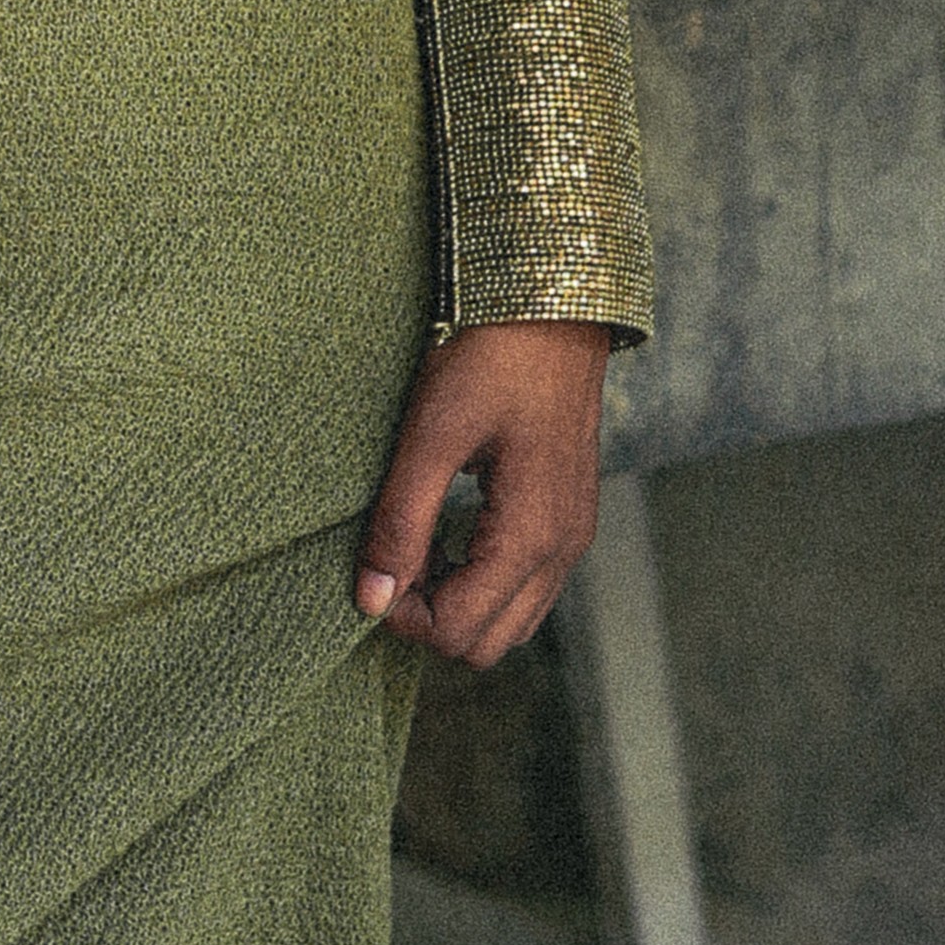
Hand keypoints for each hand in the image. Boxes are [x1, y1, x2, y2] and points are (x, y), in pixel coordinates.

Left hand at [354, 320, 612, 669]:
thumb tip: (370, 600)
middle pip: (489, 643)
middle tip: (393, 558)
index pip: (459, 632)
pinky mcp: (571, 515)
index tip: (373, 568)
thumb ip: (401, 522)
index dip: (403, 616)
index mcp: (531, 536)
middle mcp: (564, 549)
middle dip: (432, 617)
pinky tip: (451, 531)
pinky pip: (529, 585)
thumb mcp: (430, 435)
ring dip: (460, 602)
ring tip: (419, 544)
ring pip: (513, 621)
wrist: (552, 301)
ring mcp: (574, 534)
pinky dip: (485, 580)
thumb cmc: (490, 356)